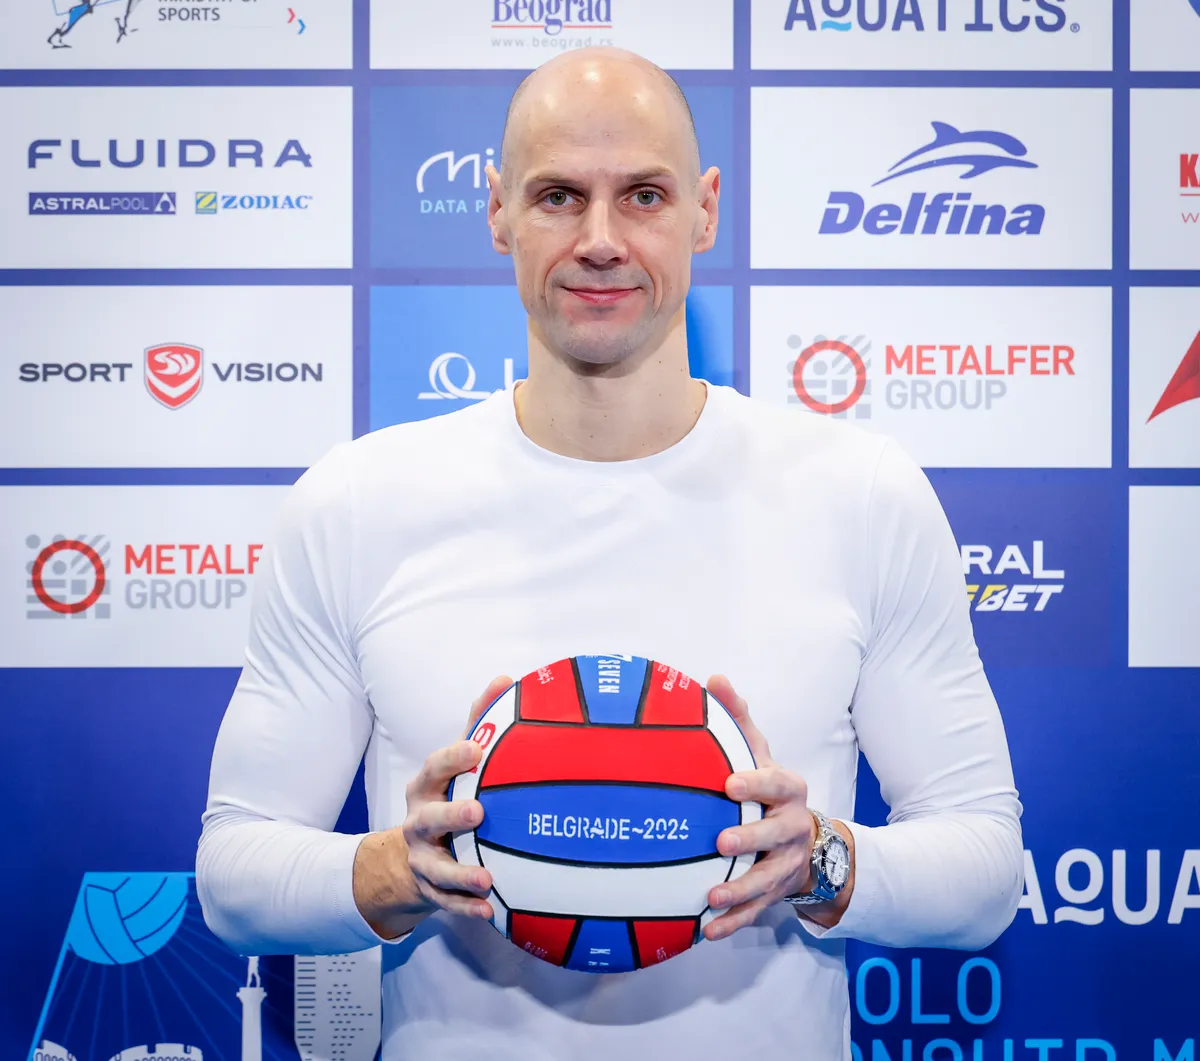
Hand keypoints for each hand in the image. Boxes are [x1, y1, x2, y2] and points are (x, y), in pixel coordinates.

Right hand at [352, 675, 511, 937]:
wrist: (410, 856)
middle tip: (479, 813)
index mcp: (426, 786)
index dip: (453, 758)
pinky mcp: (430, 891)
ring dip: (460, 874)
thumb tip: (505, 678)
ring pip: (436, 868)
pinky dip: (465, 908)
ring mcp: (422, 859)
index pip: (434, 768)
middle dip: (451, 816)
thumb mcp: (456, 763)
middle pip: (429, 819)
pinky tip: (490, 912)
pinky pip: (447, 903)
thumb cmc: (448, 795)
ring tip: (487, 878)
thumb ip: (478, 722)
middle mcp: (418, 822)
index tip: (477, 749)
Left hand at [703, 674, 821, 941]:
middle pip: (775, 834)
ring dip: (740, 891)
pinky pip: (756, 911)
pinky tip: (707, 932)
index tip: (728, 783)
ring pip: (767, 879)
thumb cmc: (768, 788)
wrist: (807, 841)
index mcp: (789, 791)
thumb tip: (714, 677)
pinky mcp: (776, 893)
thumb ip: (738, 718)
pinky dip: (734, 923)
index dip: (756, 783)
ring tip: (711, 897)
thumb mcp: (760, 752)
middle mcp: (793, 828)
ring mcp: (787, 864)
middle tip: (721, 842)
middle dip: (750, 838)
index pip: (777, 783)